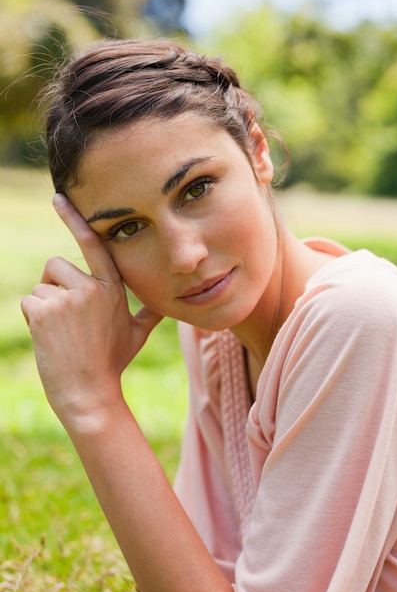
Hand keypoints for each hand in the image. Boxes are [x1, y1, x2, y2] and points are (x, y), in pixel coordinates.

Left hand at [21, 194, 162, 427]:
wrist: (90, 392)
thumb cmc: (112, 362)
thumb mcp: (137, 334)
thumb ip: (151, 312)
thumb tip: (171, 305)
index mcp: (112, 288)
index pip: (93, 244)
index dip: (75, 219)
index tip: (59, 198)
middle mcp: (92, 287)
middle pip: (56, 266)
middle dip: (54, 287)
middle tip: (67, 320)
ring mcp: (68, 298)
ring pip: (41, 286)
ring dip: (44, 307)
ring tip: (62, 333)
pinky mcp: (45, 310)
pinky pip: (29, 303)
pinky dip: (34, 320)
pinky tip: (50, 339)